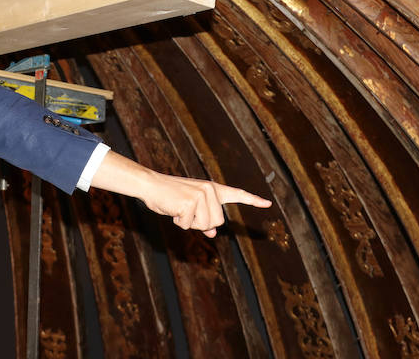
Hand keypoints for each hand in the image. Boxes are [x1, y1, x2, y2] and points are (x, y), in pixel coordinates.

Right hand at [140, 172, 271, 237]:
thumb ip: (203, 219)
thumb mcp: (189, 207)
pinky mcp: (190, 202)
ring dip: (189, 223)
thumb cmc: (169, 197)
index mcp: (213, 189)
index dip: (253, 200)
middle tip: (184, 211)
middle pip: (217, 223)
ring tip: (179, 209)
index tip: (267, 204)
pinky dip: (178, 222)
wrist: (151, 184)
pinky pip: (188, 225)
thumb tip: (213, 233)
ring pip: (205, 226)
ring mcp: (201, 195)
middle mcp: (210, 190)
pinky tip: (173, 209)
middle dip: (200, 224)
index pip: (237, 194)